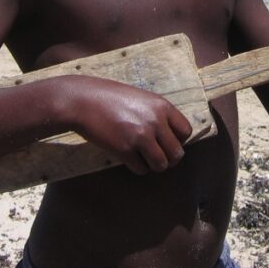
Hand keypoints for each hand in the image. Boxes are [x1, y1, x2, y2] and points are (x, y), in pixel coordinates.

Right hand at [69, 77, 193, 174]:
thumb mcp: (141, 98)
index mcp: (162, 106)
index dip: (178, 140)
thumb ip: (158, 115)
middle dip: (168, 158)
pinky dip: (137, 167)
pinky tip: (128, 157)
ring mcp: (140, 136)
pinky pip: (141, 169)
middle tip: (156, 155)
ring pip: (161, 165)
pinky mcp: (124, 150)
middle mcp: (155, 122)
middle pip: (177, 153)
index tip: (166, 142)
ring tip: (143, 157)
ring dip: (153, 165)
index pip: (186, 132)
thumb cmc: (111, 98)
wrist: (83, 101)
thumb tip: (171, 138)